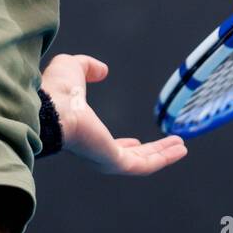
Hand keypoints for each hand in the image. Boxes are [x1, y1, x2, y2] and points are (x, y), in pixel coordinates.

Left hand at [40, 53, 187, 174]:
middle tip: (171, 145)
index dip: (124, 144)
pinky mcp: (114, 162)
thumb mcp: (73, 68)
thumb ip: (87, 67)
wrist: (50, 107)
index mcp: (85, 133)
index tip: (137, 141)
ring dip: (163, 155)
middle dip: (152, 151)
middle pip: (130, 156)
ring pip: (142, 162)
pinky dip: (164, 158)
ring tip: (182, 146)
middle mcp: (95, 150)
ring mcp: (105, 159)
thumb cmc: (55, 89)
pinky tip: (180, 149)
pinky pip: (144, 165)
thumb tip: (102, 71)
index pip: (107, 144)